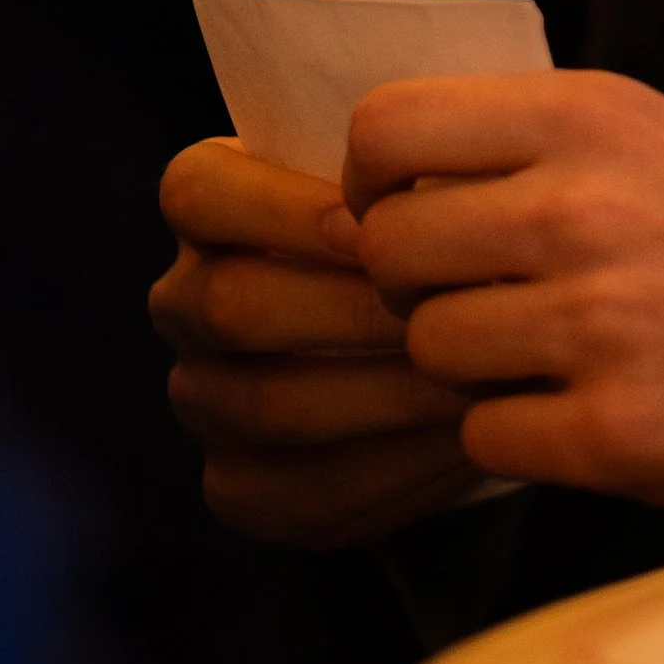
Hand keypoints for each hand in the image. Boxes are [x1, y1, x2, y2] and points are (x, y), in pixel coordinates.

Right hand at [153, 138, 479, 548]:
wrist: (451, 338)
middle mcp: (187, 302)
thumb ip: (413, 175)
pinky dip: (397, 465)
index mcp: (208, 205)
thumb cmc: (433, 228)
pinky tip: (468, 435)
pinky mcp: (242, 487)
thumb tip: (454, 188)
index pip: (200, 191)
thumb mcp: (417, 183)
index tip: (375, 223)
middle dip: (352, 309)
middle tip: (456, 307)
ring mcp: (204, 400)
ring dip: (384, 390)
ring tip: (477, 372)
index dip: (284, 209)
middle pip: (229, 305)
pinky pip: (305, 487)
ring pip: (266, 404)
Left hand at [341, 68, 663, 517]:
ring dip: (472, 365)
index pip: (386, 129)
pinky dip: (522, 435)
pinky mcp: (616, 434)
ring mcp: (598, 324)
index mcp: (591, 118)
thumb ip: (534, 145)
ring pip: (429, 349)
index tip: (402, 213)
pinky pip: (485, 437)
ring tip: (555, 357)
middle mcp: (583, 209)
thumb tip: (380, 183)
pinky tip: (589, 411)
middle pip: (388, 251)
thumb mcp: (660, 137)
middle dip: (415, 288)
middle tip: (482, 300)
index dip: (368, 182)